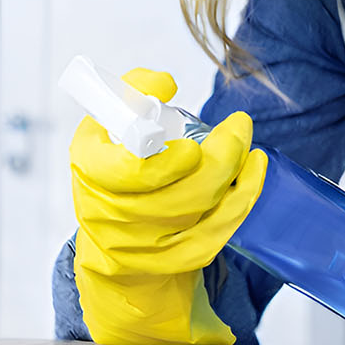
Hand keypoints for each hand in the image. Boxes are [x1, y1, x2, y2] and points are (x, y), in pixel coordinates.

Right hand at [71, 67, 267, 344]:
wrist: (112, 239)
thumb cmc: (113, 166)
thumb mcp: (105, 125)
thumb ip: (130, 93)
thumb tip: (163, 84)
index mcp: (91, 173)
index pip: (131, 171)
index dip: (165, 156)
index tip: (188, 132)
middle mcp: (113, 215)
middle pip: (180, 191)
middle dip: (221, 154)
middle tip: (238, 125)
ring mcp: (144, 246)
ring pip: (202, 208)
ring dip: (234, 169)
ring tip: (243, 141)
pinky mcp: (173, 260)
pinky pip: (217, 230)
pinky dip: (242, 195)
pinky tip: (253, 169)